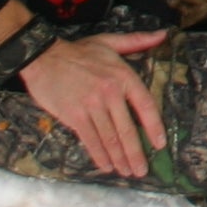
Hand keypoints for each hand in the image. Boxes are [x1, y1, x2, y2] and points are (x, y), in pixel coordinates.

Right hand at [17, 30, 171, 175]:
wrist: (44, 56)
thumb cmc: (78, 51)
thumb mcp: (109, 41)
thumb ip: (137, 41)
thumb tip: (163, 35)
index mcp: (123, 76)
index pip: (145, 105)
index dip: (154, 127)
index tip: (160, 144)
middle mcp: (110, 93)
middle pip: (127, 129)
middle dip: (136, 153)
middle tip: (142, 171)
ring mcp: (92, 106)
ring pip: (110, 138)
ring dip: (120, 158)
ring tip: (127, 171)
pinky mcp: (74, 116)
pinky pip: (90, 140)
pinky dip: (99, 155)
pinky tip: (106, 165)